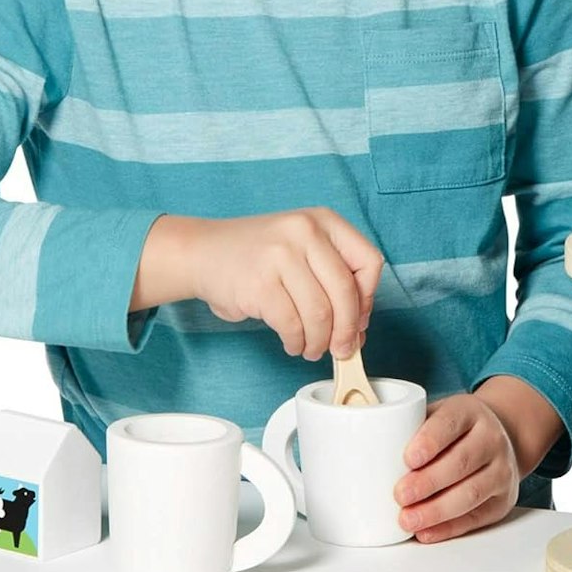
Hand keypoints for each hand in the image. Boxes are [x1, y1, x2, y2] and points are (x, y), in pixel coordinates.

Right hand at [177, 208, 382, 360]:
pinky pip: (292, 325)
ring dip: (319, 342)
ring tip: (311, 348)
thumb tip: (358, 330)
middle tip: (342, 350)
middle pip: (345, 292)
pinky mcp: (259, 284)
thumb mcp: (301, 248)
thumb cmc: (258, 256)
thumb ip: (331, 278)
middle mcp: (304, 231)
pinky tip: (292, 342)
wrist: (203, 253)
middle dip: (347, 331)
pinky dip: (296, 342)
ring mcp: (280, 255)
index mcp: (323, 220)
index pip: (369, 261)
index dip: (368, 298)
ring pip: (320, 313)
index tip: (359, 319)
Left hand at [393, 394, 519, 542]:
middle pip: (461, 462)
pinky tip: (426, 532)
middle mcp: (491, 439)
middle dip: (428, 482)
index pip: (450, 423)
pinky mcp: (503, 500)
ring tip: (408, 520)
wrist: (501, 434)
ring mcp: (501, 470)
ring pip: (471, 493)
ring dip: (436, 510)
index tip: (408, 458)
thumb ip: (410, 427)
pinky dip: (448, 528)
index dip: (429, 441)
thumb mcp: (438, 413)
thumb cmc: (455, 428)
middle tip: (399, 495)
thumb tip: (361, 448)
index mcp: (469, 411)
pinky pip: (476, 518)